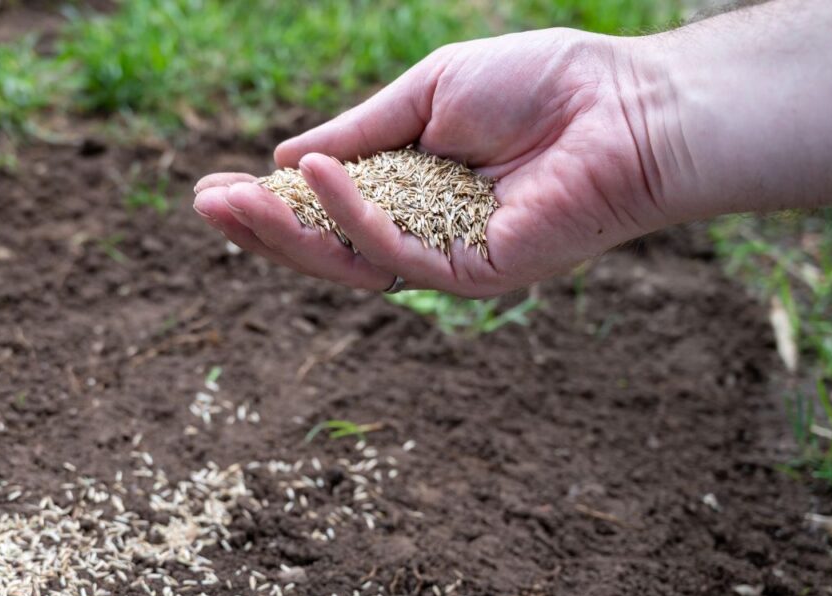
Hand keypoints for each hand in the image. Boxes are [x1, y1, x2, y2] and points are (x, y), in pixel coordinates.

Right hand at [193, 29, 669, 296]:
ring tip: (229, 201)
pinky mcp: (475, 272)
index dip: (271, 203)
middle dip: (263, 228)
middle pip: (327, 246)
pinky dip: (352, 215)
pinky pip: (397, 250)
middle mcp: (422, 231)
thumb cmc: (541, 87)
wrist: (628, 105)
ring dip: (287, 234)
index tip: (215, 187)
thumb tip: (287, 159)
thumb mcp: (427, 95)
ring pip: (350, 262)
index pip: (326, 210)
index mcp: (410, 190)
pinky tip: (312, 178)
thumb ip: (361, 132)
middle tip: (203, 203)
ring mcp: (447, 257)